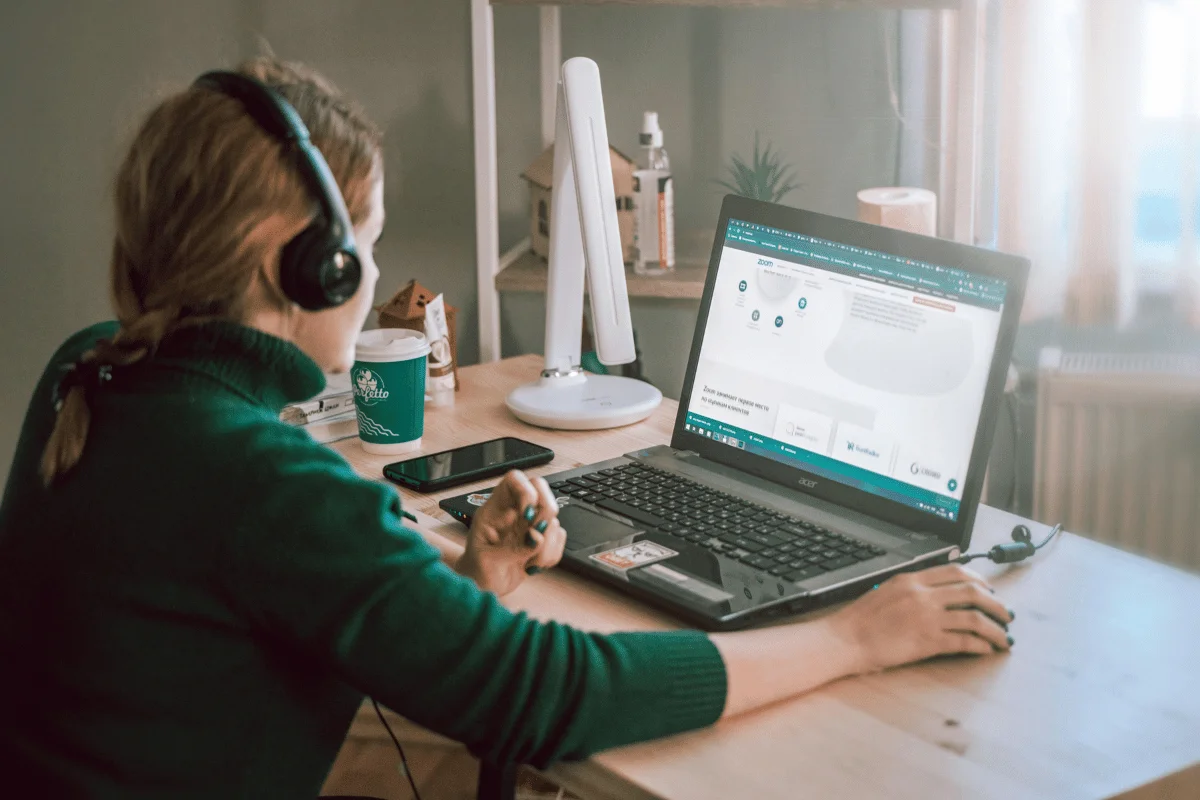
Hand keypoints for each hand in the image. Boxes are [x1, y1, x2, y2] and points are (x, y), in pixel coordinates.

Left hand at [456, 471, 566, 595]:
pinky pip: (559, 538)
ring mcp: (530, 524)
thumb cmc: (477, 570)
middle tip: (536, 533)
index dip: (526, 490)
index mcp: (496, 509)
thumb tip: (536, 538)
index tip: (527, 514)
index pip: (514, 479)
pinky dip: (551, 555)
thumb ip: (512, 549)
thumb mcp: (487, 561)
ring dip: (547, 544)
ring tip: (528, 563)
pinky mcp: (542, 539)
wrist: (483, 587)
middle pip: (541, 488)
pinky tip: (533, 565)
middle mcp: (515, 512)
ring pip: (553, 518)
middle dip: (546, 511)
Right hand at [828, 563, 1013, 674]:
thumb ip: (912, 589)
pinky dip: (980, 646)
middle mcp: (923, 594)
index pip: (956, 572)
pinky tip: (986, 650)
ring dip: (995, 628)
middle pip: (972, 592)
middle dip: (996, 604)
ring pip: (974, 618)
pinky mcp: (927, 640)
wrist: (845, 639)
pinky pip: (963, 641)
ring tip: (1003, 637)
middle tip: (1006, 615)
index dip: (980, 581)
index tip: (990, 591)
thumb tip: (937, 595)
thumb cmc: (861, 619)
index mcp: (913, 580)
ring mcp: (926, 617)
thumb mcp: (887, 592)